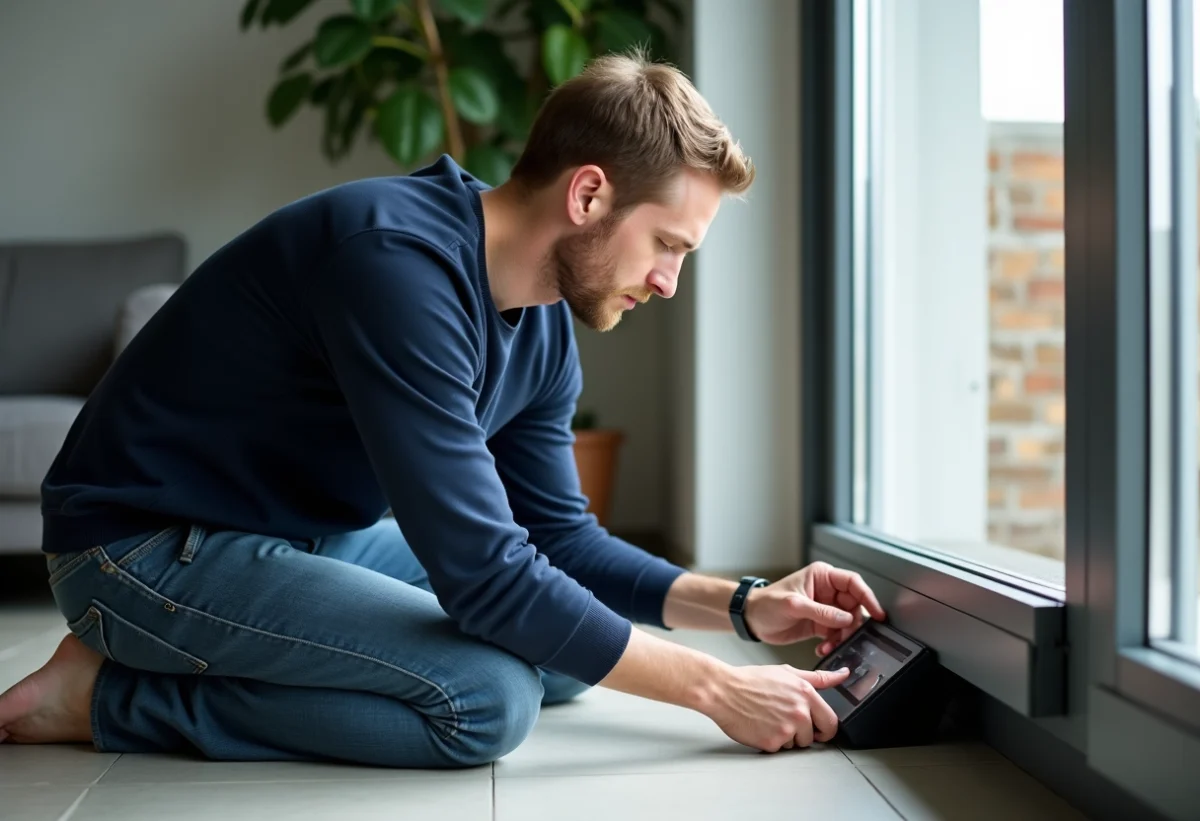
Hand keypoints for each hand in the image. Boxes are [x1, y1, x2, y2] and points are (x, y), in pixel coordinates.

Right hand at [703, 664, 851, 751]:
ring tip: (768, 719)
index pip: (831, 721)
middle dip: (804, 734)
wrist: (723, 690)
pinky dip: (770, 741)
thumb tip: (842, 675)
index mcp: (806, 694)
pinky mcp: (772, 742)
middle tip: (786, 723)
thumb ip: (818, 677)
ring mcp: (786, 729)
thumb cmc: (751, 680)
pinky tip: (760, 726)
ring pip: (795, 744)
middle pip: (814, 737)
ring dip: (785, 737)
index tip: (818, 729)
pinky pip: (779, 749)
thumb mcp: (787, 672)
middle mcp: (799, 712)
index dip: (824, 728)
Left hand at [744, 561, 886, 655]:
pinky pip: (837, 634)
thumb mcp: (794, 605)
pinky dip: (834, 643)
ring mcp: (824, 608)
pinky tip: (823, 648)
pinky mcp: (820, 624)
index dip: (868, 597)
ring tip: (830, 645)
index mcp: (822, 577)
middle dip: (853, 623)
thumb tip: (847, 618)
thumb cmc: (766, 603)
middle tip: (847, 636)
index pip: (853, 583)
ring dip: (842, 637)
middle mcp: (826, 591)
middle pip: (854, 606)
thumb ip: (822, 612)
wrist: (751, 619)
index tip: (877, 613)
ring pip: (847, 623)